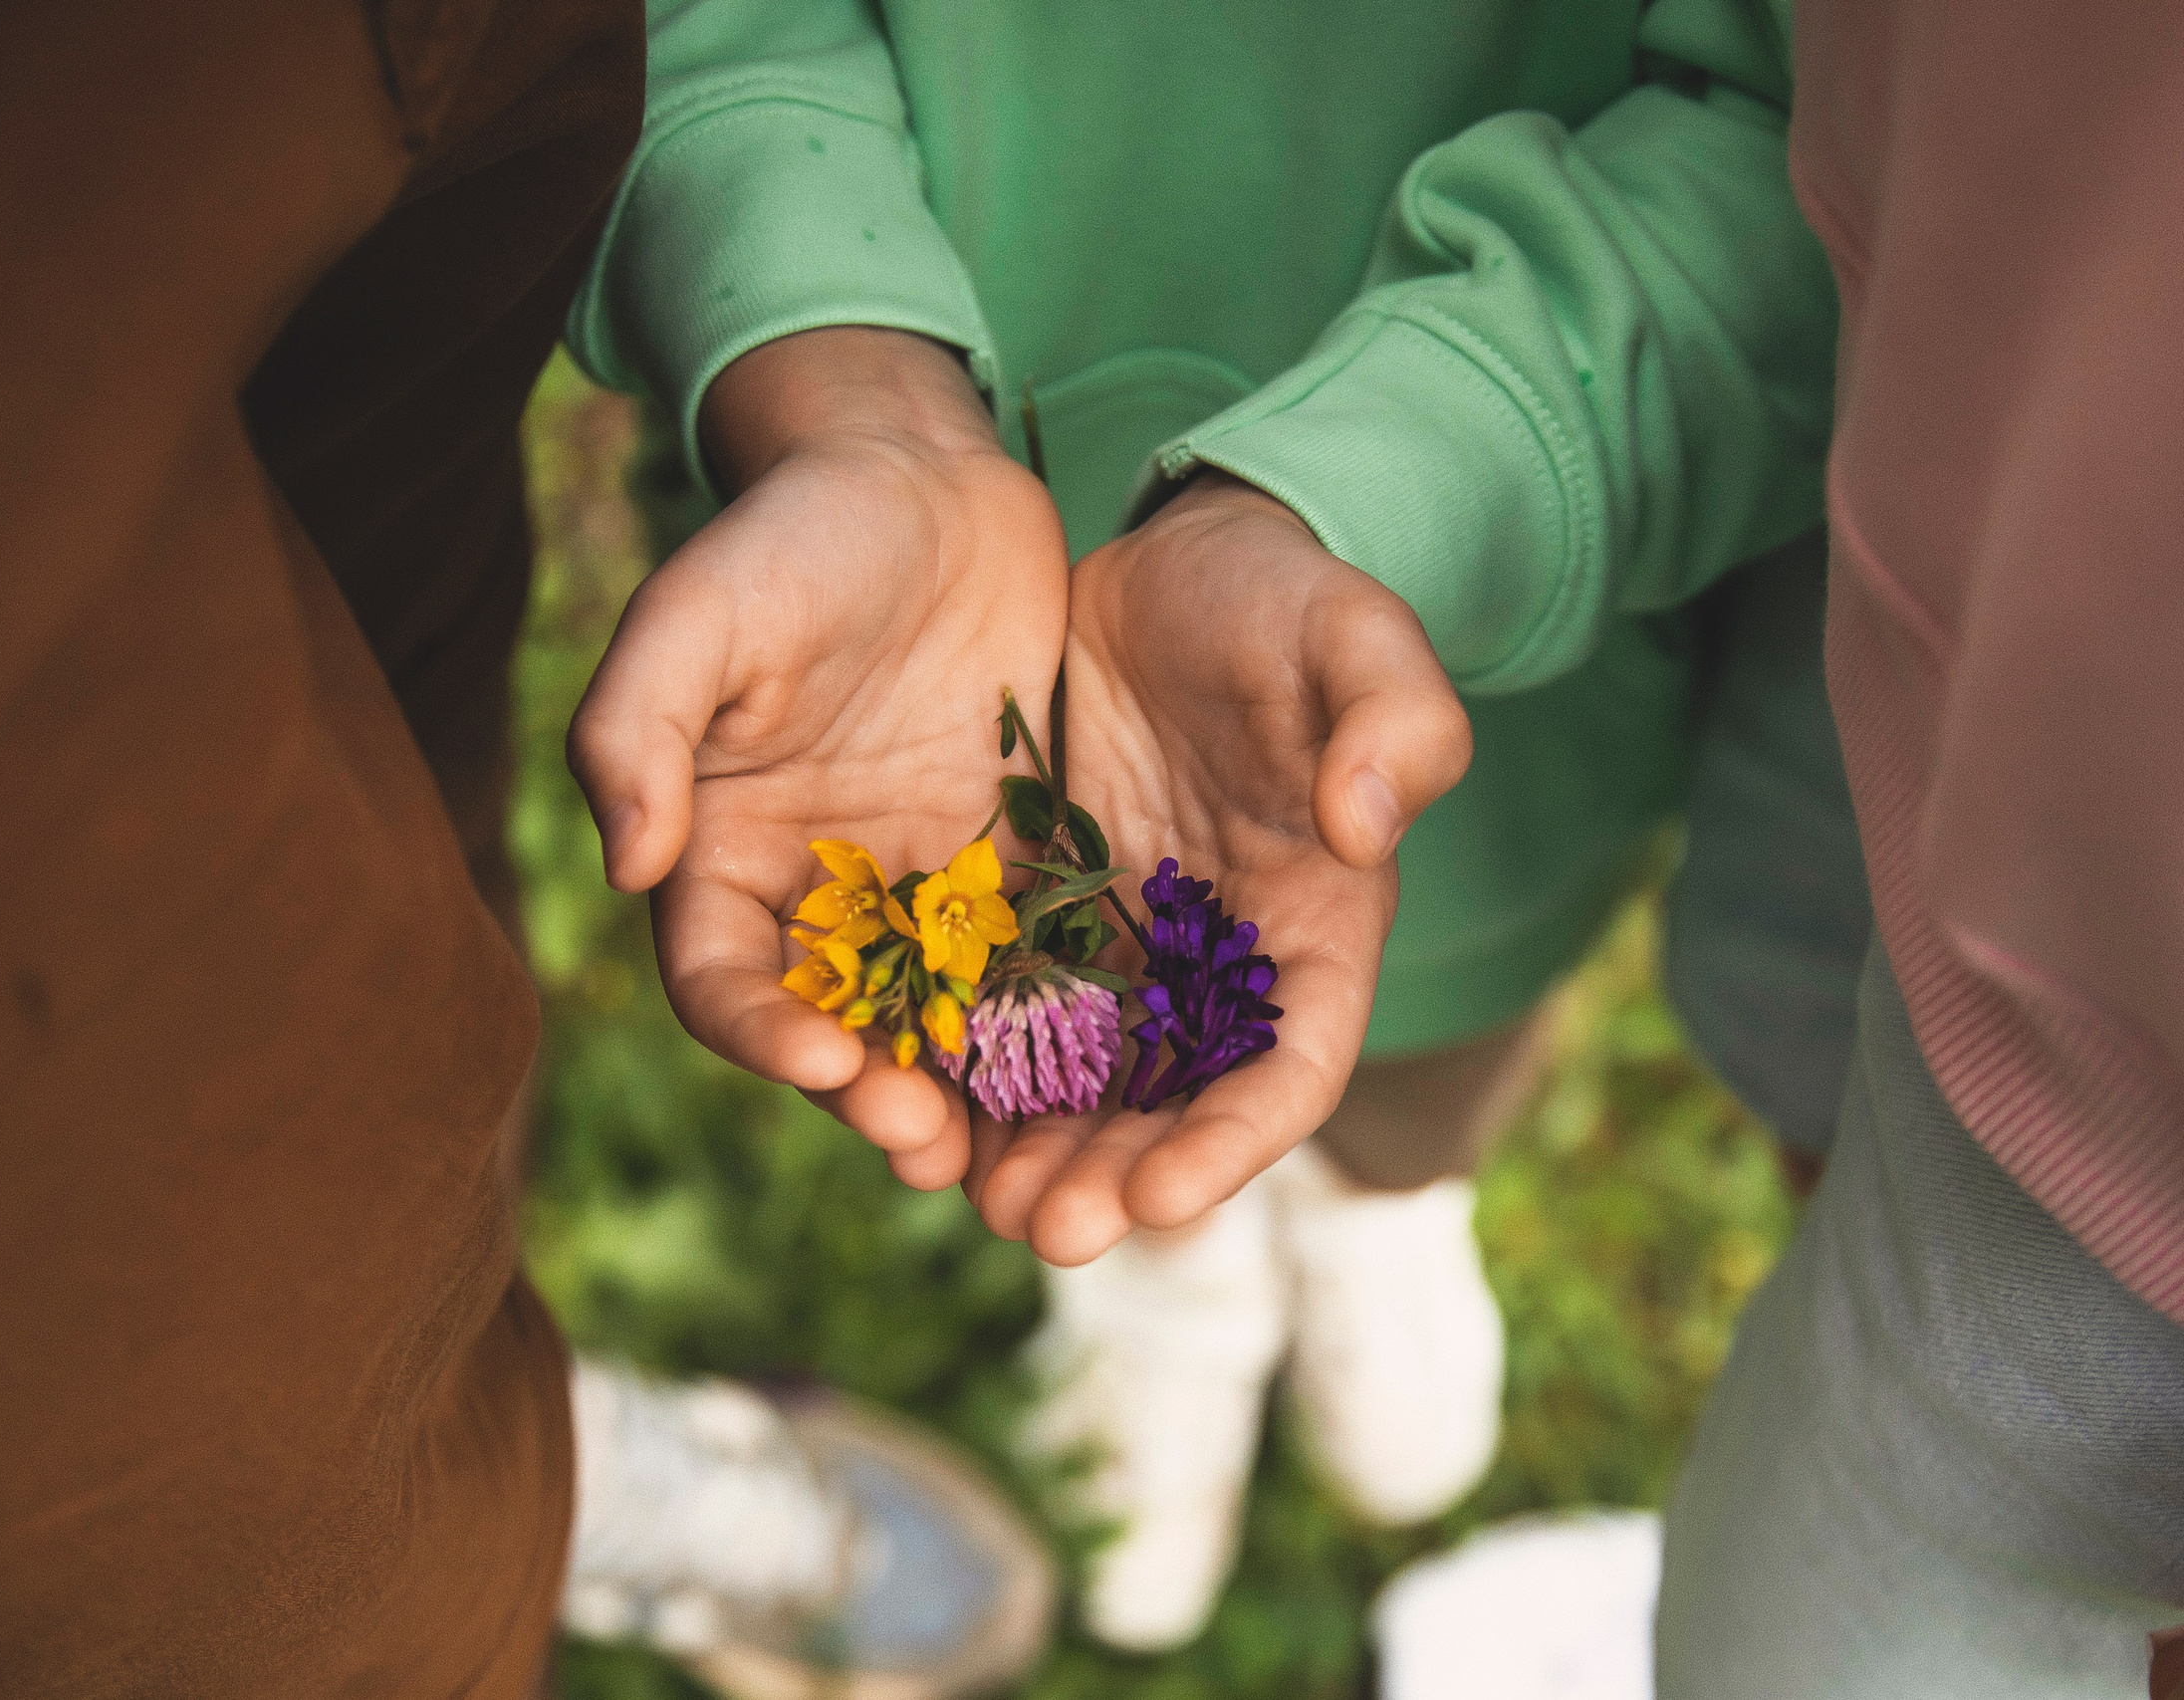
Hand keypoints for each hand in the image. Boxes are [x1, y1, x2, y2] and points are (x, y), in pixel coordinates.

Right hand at [568, 328, 1068, 1189]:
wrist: (920, 478)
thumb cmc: (790, 537)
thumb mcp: (698, 614)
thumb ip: (639, 728)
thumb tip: (628, 866)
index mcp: (717, 853)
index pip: (719, 978)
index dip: (760, 1033)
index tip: (822, 1061)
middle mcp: (810, 892)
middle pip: (827, 1028)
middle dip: (867, 1093)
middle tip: (922, 1136)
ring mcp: (912, 888)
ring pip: (930, 1019)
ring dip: (957, 1091)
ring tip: (1001, 1150)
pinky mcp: (1005, 866)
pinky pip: (1024, 962)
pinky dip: (1045, 1023)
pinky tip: (1092, 1067)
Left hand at [969, 474, 1472, 1262]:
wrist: (1168, 568)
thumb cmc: (1279, 602)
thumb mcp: (1353, 634)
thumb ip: (1392, 722)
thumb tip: (1367, 827)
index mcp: (1315, 927)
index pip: (1290, 1065)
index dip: (1233, 1142)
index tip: (1164, 1198)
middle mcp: (1219, 966)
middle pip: (1176, 1106)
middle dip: (1117, 1178)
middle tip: (1046, 1230)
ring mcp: (1124, 951)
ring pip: (1084, 1085)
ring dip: (1040, 1155)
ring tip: (982, 1203)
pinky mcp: (1039, 921)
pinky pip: (1002, 1017)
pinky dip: (971, 1079)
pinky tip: (919, 1116)